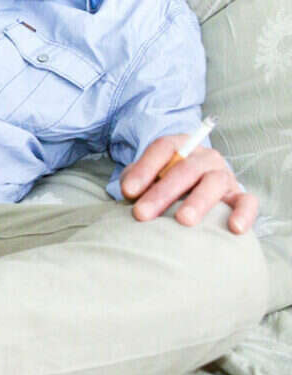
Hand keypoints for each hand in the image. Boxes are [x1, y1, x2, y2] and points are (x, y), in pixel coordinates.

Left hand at [120, 134, 257, 233]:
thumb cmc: (163, 185)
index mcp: (180, 146)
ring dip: (197, 202)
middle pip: (185, 169)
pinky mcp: (239, 196)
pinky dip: (244, 214)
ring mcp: (224, 175)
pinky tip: (234, 228)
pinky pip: (248, 202)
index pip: (163, 149)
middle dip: (162, 192)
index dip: (144, 169)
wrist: (193, 193)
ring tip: (183, 220)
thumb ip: (134, 180)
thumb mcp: (146, 178)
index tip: (127, 192)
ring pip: (213, 183)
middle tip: (142, 214)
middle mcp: (204, 157)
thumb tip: (130, 193)